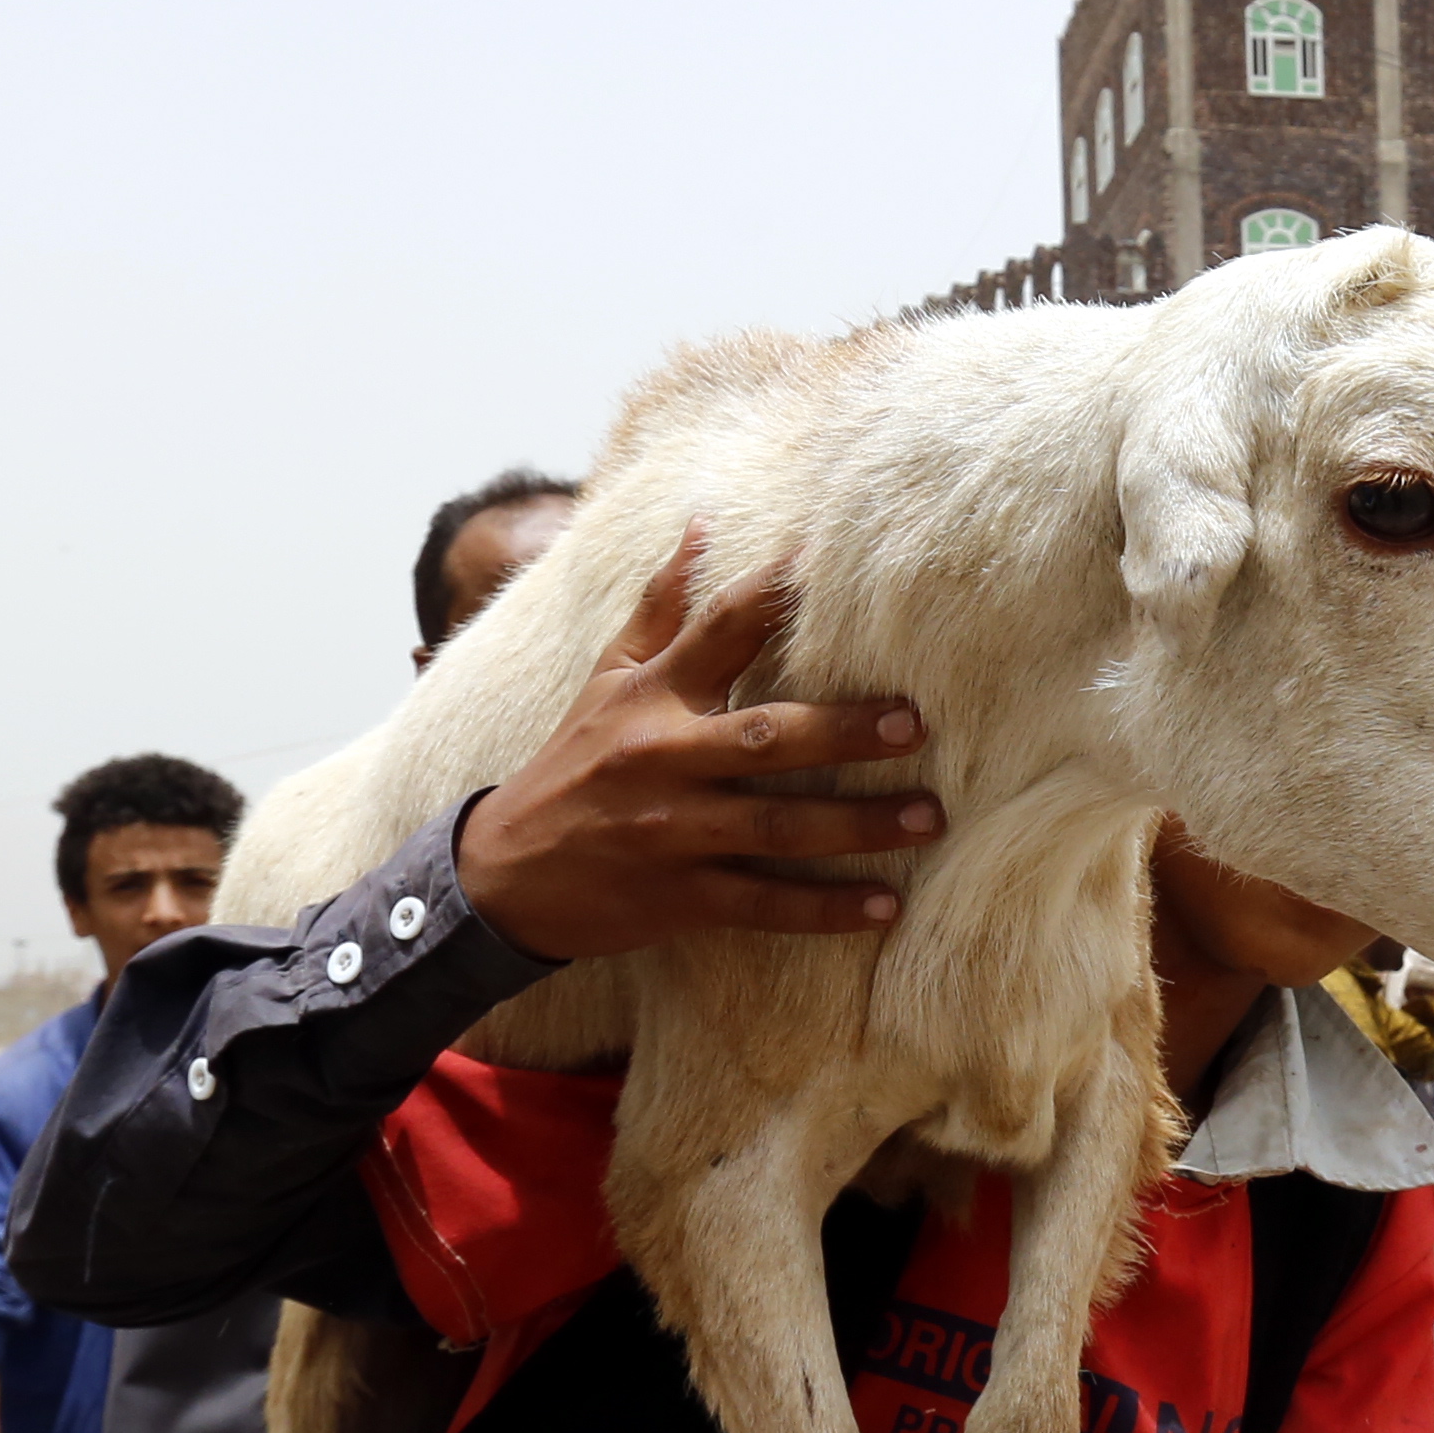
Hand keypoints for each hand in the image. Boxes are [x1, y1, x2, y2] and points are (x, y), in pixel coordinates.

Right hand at [458, 525, 944, 960]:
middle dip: (844, 731)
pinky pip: (765, 903)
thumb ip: (660, 607)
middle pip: (767, 736)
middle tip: (918, 723)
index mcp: (652, 694)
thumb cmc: (574, 764)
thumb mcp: (606, 680)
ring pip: (778, 825)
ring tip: (930, 815)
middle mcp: (664, 757)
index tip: (829, 564)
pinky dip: (826, 909)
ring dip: (858, 824)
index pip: (720, 629)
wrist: (503, 875)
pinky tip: (885, 905)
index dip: (773, 592)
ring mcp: (673, 831)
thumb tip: (701, 523)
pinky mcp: (680, 897)